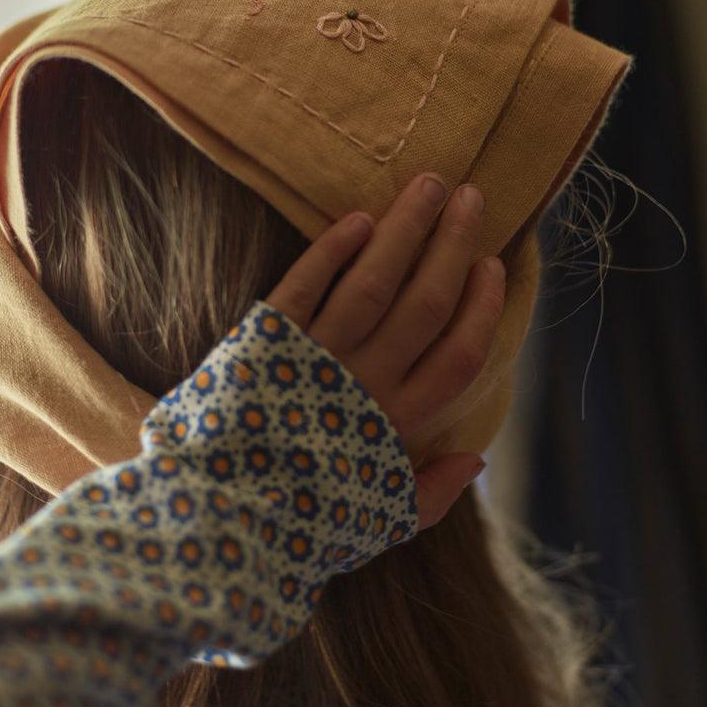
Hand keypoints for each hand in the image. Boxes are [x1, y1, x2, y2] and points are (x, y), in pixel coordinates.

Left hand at [266, 172, 505, 528]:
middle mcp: (365, 384)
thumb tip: (477, 456)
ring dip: (405, 229)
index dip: (482, 306)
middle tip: (471, 197)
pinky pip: (306, 284)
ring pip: (375, 281)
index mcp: (397, 425)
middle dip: (453, 245)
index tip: (492, 264)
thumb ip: (429, 493)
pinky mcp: (266, 341)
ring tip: (427, 186)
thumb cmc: (298, 521)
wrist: (214, 516)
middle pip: (425, 303)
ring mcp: (316, 358)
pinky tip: (358, 218)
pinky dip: (333, 249)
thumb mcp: (375, 520)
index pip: (458, 355)